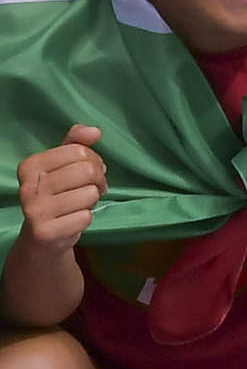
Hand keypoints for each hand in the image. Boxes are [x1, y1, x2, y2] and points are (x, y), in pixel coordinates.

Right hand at [14, 127, 106, 252]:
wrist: (40, 236)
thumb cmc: (57, 195)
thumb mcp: (62, 165)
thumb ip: (76, 143)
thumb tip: (95, 131)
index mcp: (30, 166)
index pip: (80, 151)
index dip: (94, 161)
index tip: (89, 172)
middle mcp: (27, 186)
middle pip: (87, 171)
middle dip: (98, 180)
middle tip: (92, 188)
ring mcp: (34, 210)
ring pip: (90, 194)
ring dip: (92, 200)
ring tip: (80, 204)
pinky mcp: (45, 231)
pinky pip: (86, 217)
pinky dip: (86, 218)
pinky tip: (72, 220)